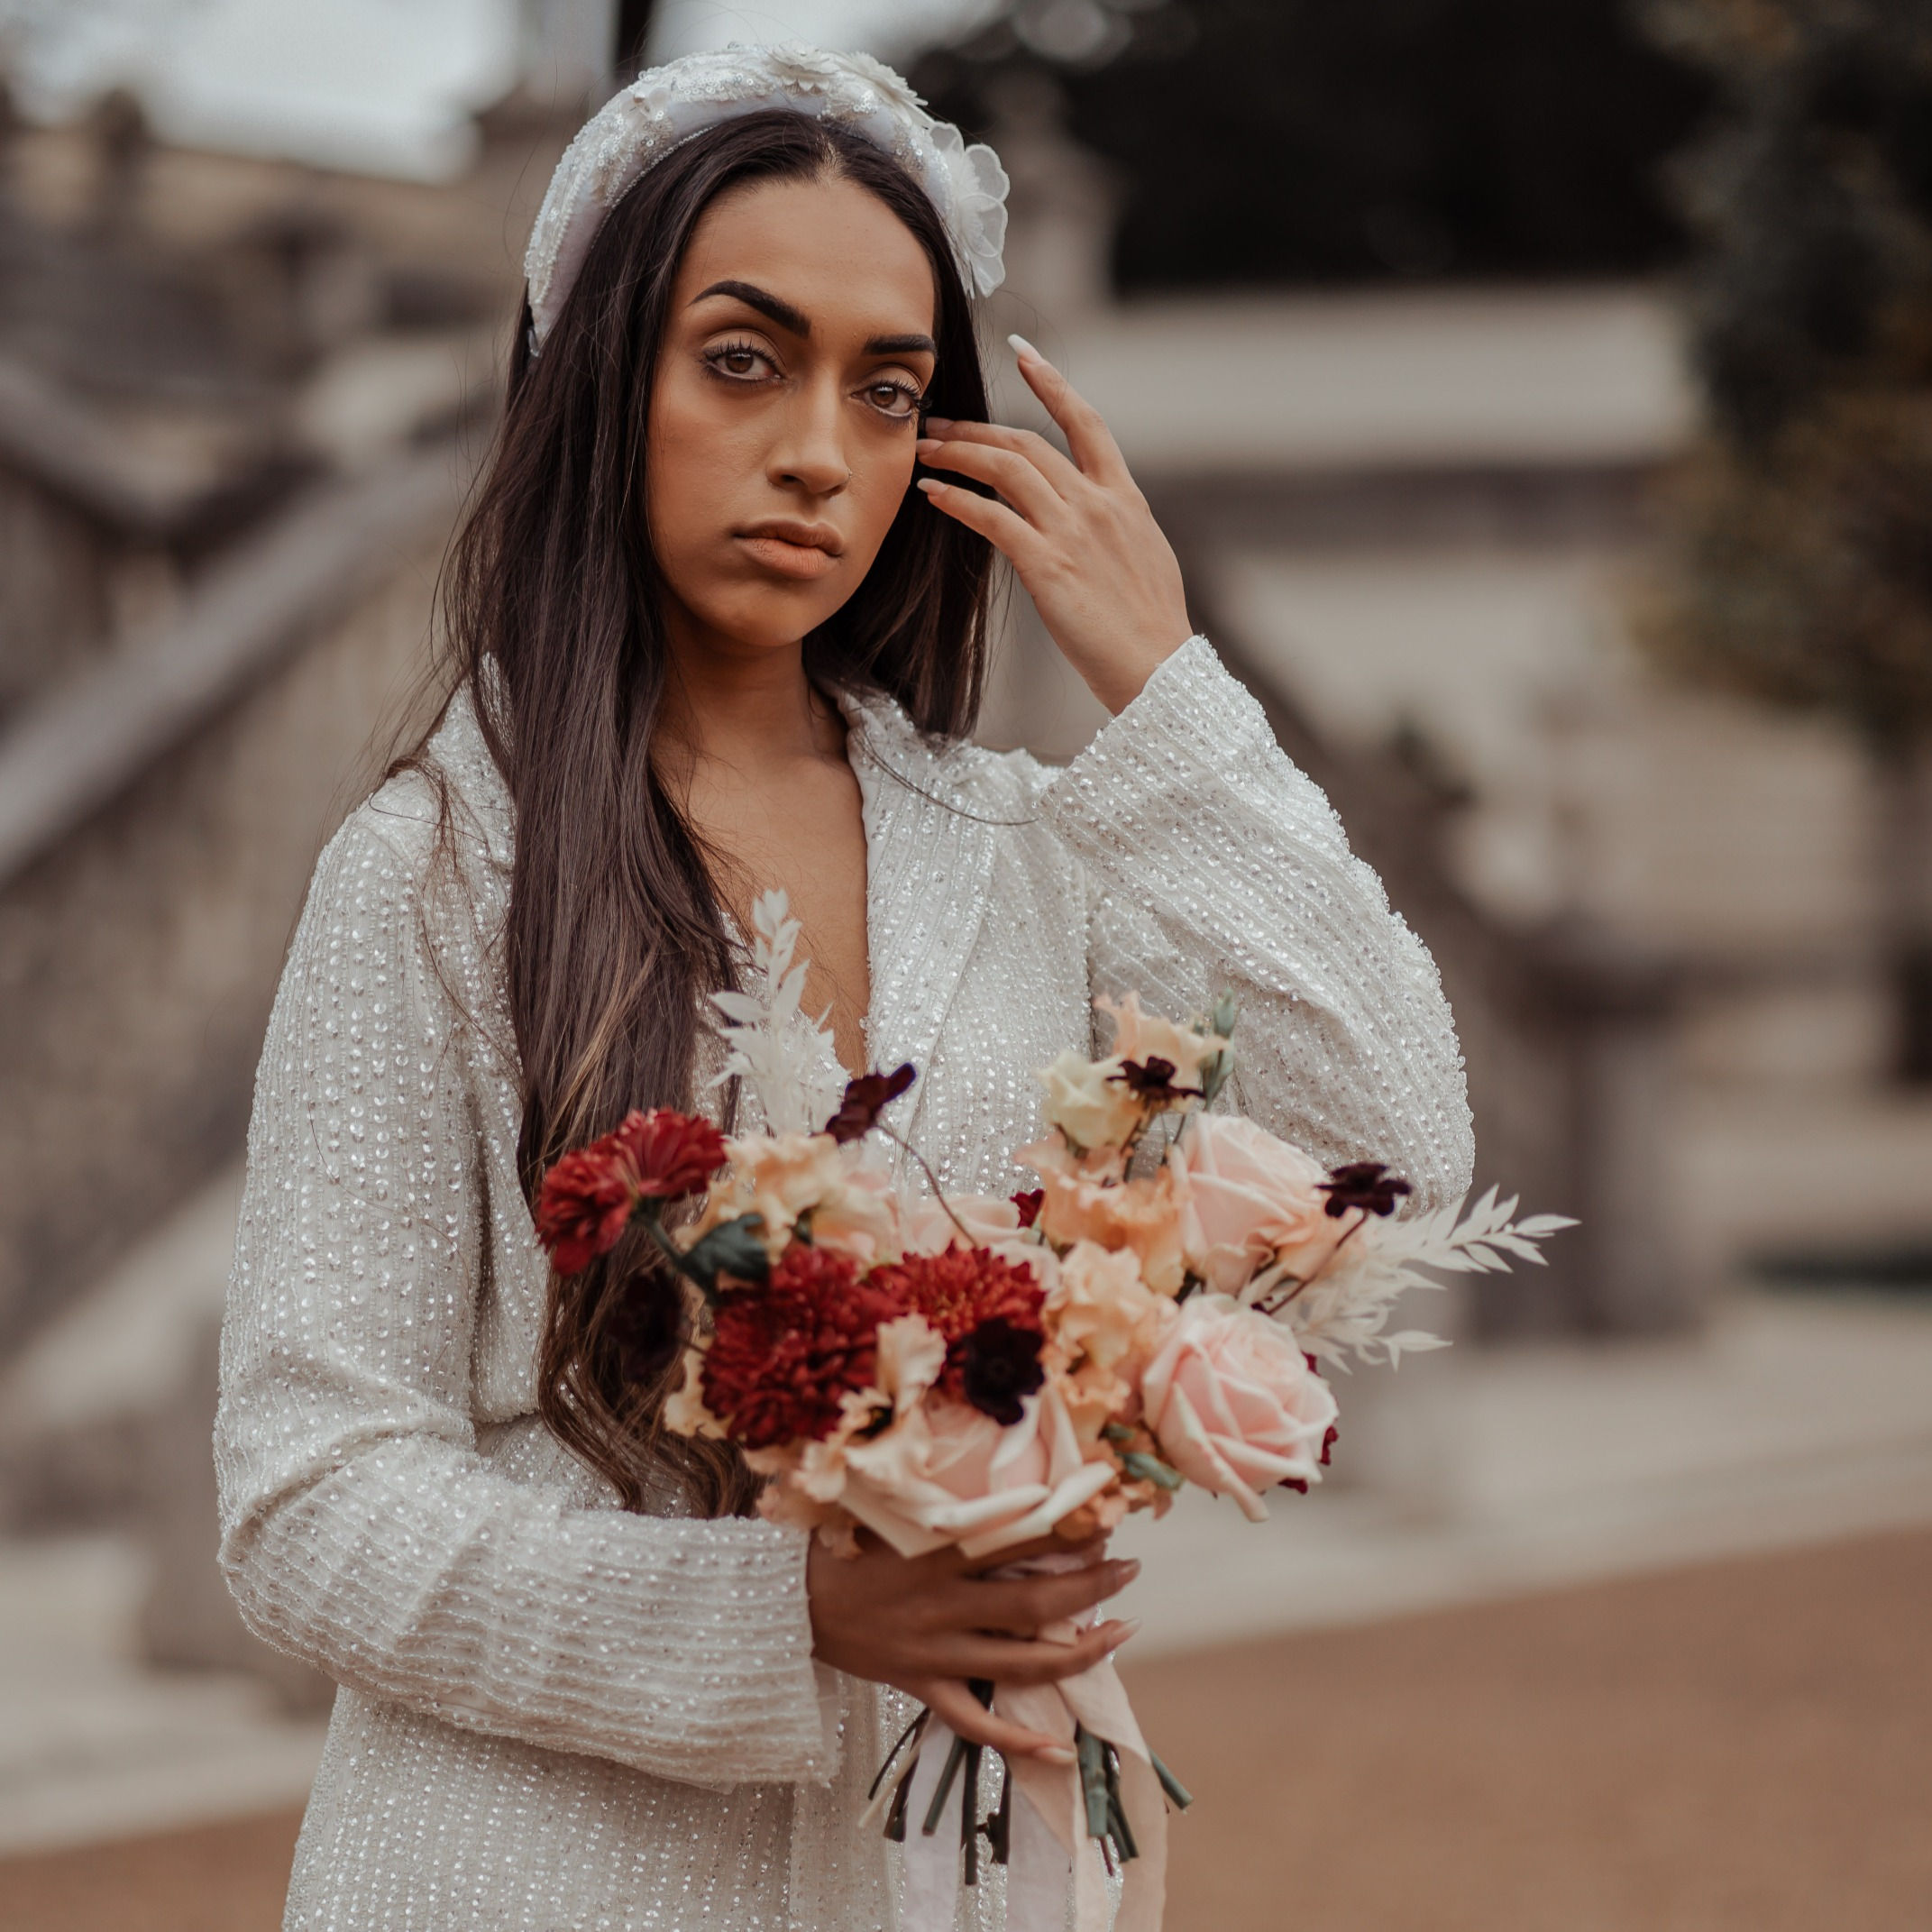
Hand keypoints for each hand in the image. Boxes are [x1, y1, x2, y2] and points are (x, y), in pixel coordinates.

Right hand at [806, 1530, 1139, 1762]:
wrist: (786, 1602)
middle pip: (1034, 1603)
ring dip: (1079, 1651)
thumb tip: (1001, 1482)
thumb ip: (941, 1502)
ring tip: (1121, 1632)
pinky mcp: (921, 1687)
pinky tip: (1059, 1749)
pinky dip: (1018, 1741)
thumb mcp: (889, 1513)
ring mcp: (934, 1653)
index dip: (1065, 1531)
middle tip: (1129, 1569)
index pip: (1016, 1540)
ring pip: (1021, 1663)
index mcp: (934, 1554)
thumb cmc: (839, 1545)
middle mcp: (941, 1606)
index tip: (1103, 1519)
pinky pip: (975, 1723)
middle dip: (1091, 1587)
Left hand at [916, 335, 1191, 714]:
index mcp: (1125, 498)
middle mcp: (1098, 504)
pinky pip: (992, 518)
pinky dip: (957, 501)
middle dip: (977, 430)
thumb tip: (1089, 517)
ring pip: (1006, 469)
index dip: (1052, 382)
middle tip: (938, 427)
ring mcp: (1073, 532)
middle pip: (1028, 443)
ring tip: (924, 454)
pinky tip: (933, 496)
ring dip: (957, 455)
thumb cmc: (1150, 628)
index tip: (1022, 353)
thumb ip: (1114, 527)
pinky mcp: (1048, 565)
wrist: (1158, 669)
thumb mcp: (1144, 559)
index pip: (1086, 421)